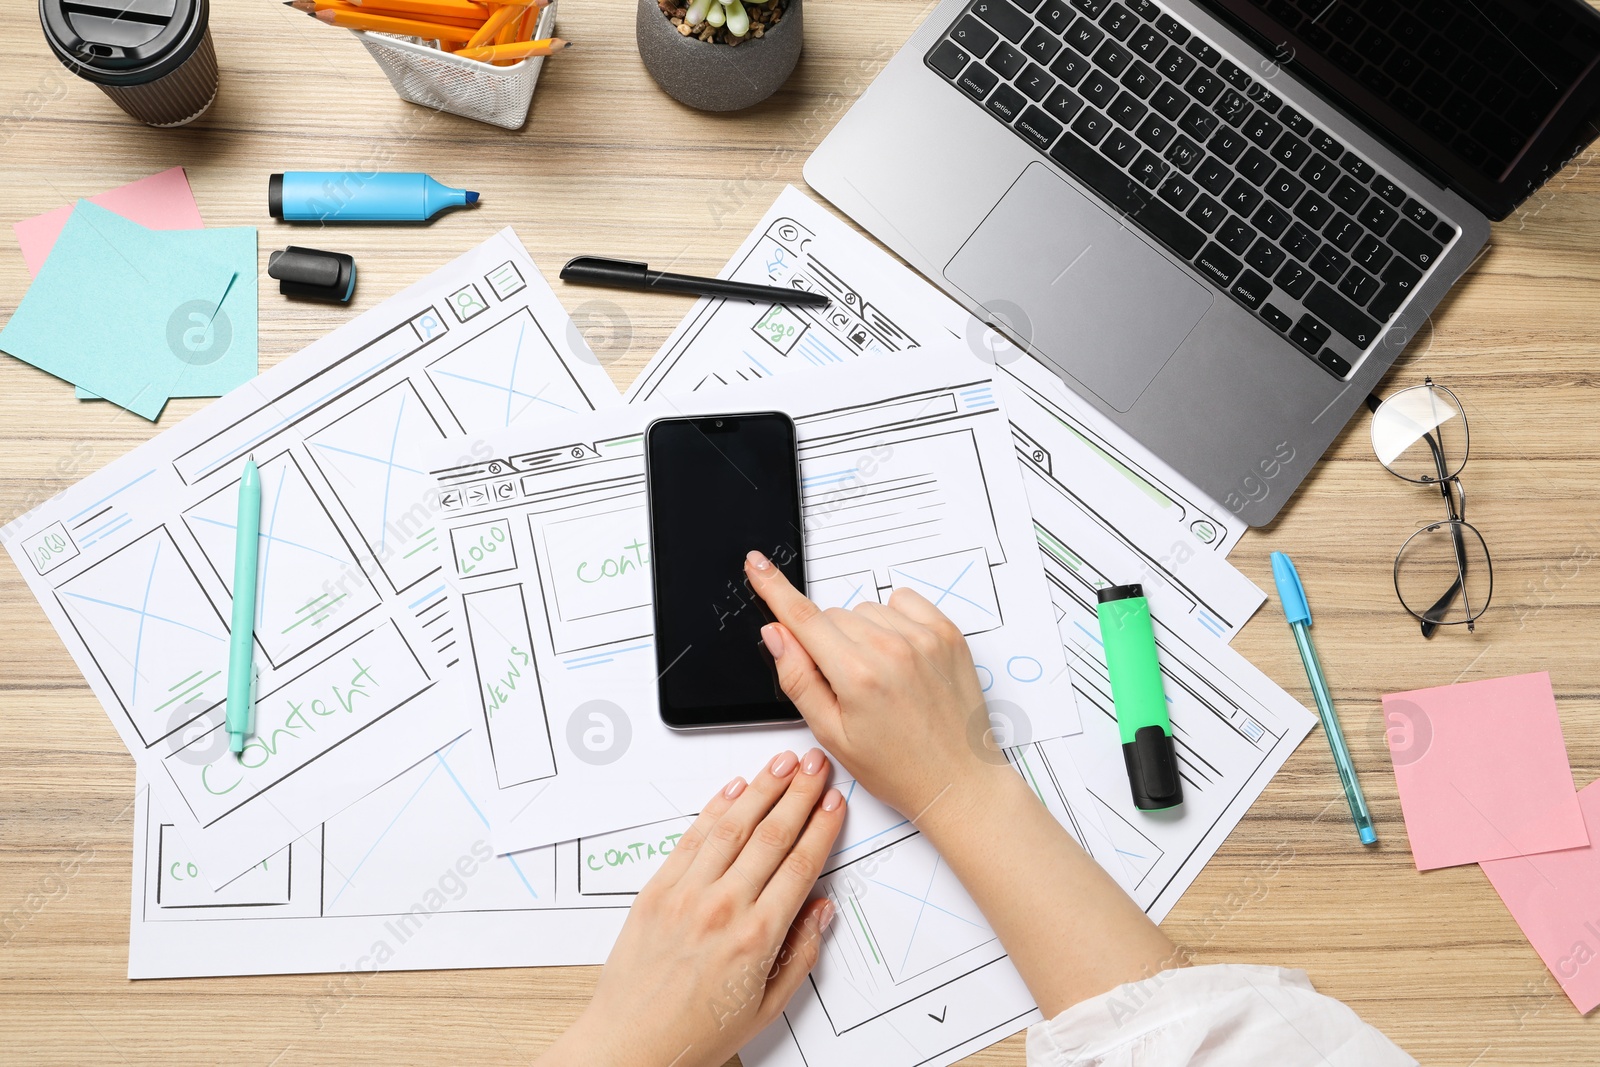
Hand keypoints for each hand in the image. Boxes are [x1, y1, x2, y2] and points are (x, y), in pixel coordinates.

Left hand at [542, 749, 845, 1066]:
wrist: (630, 1044)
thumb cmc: (694, 1033)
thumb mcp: (766, 1007)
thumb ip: (801, 954)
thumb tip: (821, 911)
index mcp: (756, 938)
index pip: (801, 865)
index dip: (822, 827)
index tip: (835, 803)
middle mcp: (722, 908)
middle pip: (772, 835)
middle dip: (799, 793)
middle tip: (817, 766)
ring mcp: (686, 894)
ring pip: (733, 826)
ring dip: (761, 788)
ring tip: (782, 763)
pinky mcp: (657, 890)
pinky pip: (691, 838)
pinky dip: (715, 808)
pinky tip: (734, 789)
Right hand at [743, 550, 1010, 826]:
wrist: (958, 781)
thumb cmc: (897, 767)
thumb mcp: (832, 734)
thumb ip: (798, 679)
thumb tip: (776, 634)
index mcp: (857, 676)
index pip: (802, 618)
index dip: (774, 588)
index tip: (758, 565)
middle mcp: (892, 649)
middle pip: (832, 616)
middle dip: (827, 642)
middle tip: (846, 684)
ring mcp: (924, 638)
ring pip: (865, 609)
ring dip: (861, 632)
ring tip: (878, 676)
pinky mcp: (948, 633)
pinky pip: (904, 601)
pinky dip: (894, 620)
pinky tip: (899, 655)